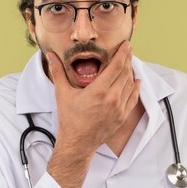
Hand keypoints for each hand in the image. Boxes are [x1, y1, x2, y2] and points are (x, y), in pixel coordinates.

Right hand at [46, 40, 140, 155]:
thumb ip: (57, 72)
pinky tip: (135, 81)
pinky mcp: (122, 117)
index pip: (116, 66)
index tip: (126, 44)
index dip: (122, 53)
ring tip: (129, 63)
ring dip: (131, 72)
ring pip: (130, 84)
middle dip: (128, 59)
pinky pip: (133, 98)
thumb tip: (50, 55)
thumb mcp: (62, 93)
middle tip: (128, 50)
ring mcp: (119, 109)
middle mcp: (112, 99)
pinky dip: (135, 88)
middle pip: (125, 73)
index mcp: (98, 91)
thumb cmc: (69, 119)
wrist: (78, 142)